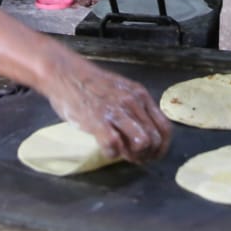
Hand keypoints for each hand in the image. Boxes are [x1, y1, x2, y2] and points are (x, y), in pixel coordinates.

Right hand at [45, 57, 170, 162]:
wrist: (65, 73)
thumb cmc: (91, 83)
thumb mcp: (121, 90)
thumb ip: (135, 108)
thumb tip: (145, 132)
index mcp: (141, 96)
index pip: (165, 128)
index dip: (161, 147)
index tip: (152, 155)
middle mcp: (133, 103)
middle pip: (154, 139)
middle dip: (147, 155)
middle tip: (134, 157)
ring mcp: (116, 112)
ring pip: (141, 143)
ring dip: (132, 156)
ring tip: (121, 153)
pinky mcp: (98, 121)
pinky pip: (114, 146)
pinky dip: (112, 153)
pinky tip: (105, 148)